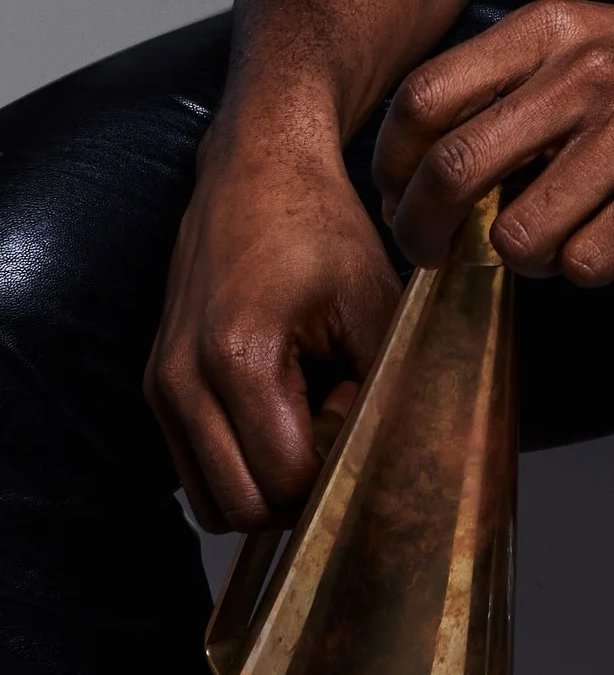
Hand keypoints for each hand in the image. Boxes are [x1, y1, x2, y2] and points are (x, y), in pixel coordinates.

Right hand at [145, 129, 401, 530]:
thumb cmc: (316, 222)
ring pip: (213, 501)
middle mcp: (184, 380)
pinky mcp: (158, 385)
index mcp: (239, 356)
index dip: (335, 462)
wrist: (256, 166)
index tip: (355, 403)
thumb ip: (384, 382)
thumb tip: (394, 453)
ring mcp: (163, 386)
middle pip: (243, 508)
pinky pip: (195, 468)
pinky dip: (238, 464)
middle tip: (335, 421)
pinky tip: (278, 409)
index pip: (286, 480)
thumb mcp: (371, 295)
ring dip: (265, 484)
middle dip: (300, 489)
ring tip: (307, 418)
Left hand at [375, 0, 613, 287]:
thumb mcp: (586, 41)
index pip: (424, 98)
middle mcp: (585, 71)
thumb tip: (428, 174)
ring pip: (518, 235)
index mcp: (550, 28)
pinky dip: (584, 269)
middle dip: (425, 232)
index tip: (399, 197)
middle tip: (436, 252)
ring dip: (521, 260)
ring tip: (553, 238)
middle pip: (453, 170)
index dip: (392, 165)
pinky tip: (609, 238)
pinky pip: (586, 263)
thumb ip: (512, 88)